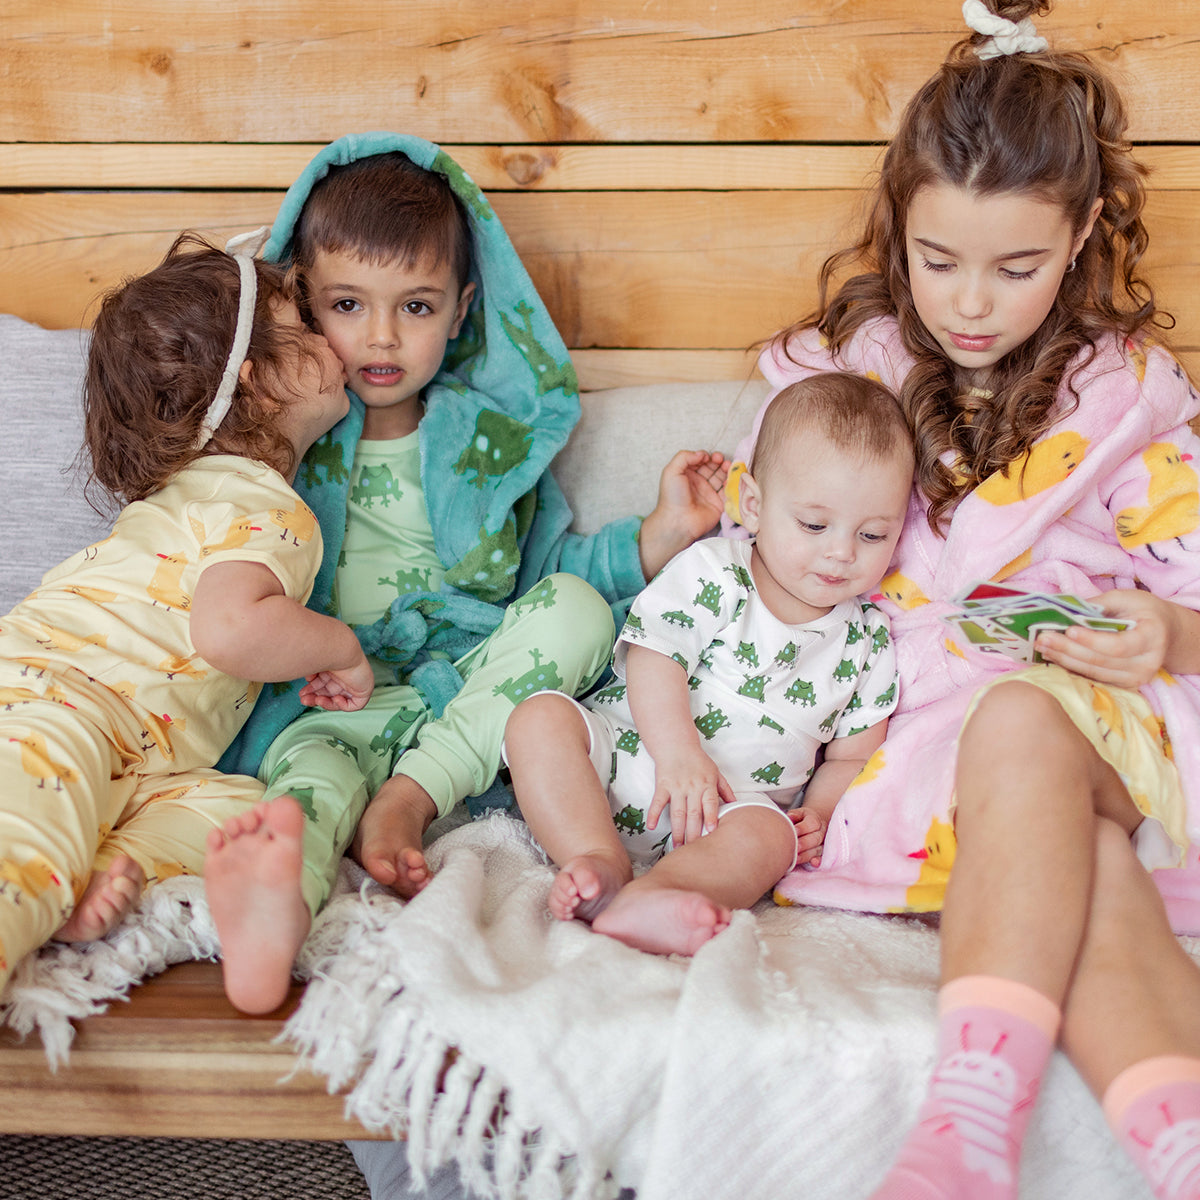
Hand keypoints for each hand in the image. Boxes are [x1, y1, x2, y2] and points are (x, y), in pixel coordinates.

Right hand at [299, 654, 374, 710]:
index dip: (312, 690)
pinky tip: (336, 697)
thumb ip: (309, 673)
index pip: (323, 683)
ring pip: (339, 700)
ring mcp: (355, 683)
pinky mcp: (365, 690)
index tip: (301, 693)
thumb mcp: (312, 665)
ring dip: (326, 703)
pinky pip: (355, 705)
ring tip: (316, 700)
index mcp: (334, 667)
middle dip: (315, 698)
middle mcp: (345, 675)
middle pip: (330, 693)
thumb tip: (306, 682)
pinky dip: (343, 705)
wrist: (340, 650)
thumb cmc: (324, 653)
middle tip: (304, 700)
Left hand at [638, 449, 729, 578]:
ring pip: (722, 477)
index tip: (708, 457)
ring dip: (727, 469)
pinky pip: (729, 491)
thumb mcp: (671, 471)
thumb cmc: (672, 497)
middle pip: (713, 467)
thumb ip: (684, 457)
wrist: (678, 521)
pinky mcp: (719, 503)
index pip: (701, 461)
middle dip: (719, 461)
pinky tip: (731, 478)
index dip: (706, 456)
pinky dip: (732, 482)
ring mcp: (709, 493)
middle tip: (720, 460)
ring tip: (728, 466)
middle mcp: (699, 483)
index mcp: (687, 475)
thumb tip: (702, 454)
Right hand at [645, 745, 735, 844]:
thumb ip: (725, 790)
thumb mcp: (715, 772)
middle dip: (693, 833)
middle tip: (693, 850)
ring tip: (677, 847)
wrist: (676, 745)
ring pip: (677, 812)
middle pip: (693, 813)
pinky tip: (652, 826)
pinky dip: (654, 814)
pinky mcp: (662, 786)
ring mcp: (677, 787)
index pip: (709, 804)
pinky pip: (658, 802)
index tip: (711, 832)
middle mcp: (692, 787)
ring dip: (677, 831)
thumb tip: (737, 805)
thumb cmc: (698, 760)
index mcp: (707, 784)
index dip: (710, 817)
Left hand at [789, 806, 828, 867]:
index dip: (802, 828)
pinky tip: (813, 863)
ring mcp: (823, 843)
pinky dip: (818, 861)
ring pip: (817, 849)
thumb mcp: (799, 814)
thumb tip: (788, 817)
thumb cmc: (802, 820)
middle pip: (815, 838)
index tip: (793, 831)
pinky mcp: (823, 853)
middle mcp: (822, 832)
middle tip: (795, 846)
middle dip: (804, 843)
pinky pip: (822, 858)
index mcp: (815, 820)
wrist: (816, 825)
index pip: (812, 823)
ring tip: (796, 858)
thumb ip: (794, 815)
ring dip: (807, 854)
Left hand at [1033, 588, 1168, 687]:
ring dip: (1064, 659)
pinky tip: (1052, 656)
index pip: (1118, 645)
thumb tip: (1063, 612)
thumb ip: (1097, 605)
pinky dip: (1071, 667)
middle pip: (1100, 661)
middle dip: (1068, 649)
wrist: (1165, 631)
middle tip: (1042, 638)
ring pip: (1093, 672)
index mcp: (1152, 637)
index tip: (1068, 630)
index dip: (1091, 640)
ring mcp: (1136, 678)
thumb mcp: (1124, 598)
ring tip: (1042, 647)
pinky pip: (1093, 678)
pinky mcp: (1124, 685)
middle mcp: (1147, 663)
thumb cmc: (1142, 610)